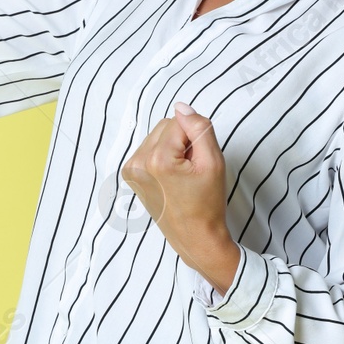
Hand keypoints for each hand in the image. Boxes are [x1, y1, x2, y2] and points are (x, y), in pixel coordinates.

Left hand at [120, 101, 239, 292]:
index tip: (198, 162)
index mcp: (157, 159)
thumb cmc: (207, 204)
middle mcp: (138, 162)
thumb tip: (182, 106)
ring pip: (158, 135)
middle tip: (192, 169)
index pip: (180, 121)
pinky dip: (163, 156)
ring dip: (172, 148)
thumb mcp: (214, 162)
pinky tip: (171, 177)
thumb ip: (200, 128)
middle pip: (166, 126)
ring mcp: (131, 169)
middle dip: (183, 141)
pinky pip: (149, 148)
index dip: (196, 137)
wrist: (194, 237)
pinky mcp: (130, 173)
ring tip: (182, 175)